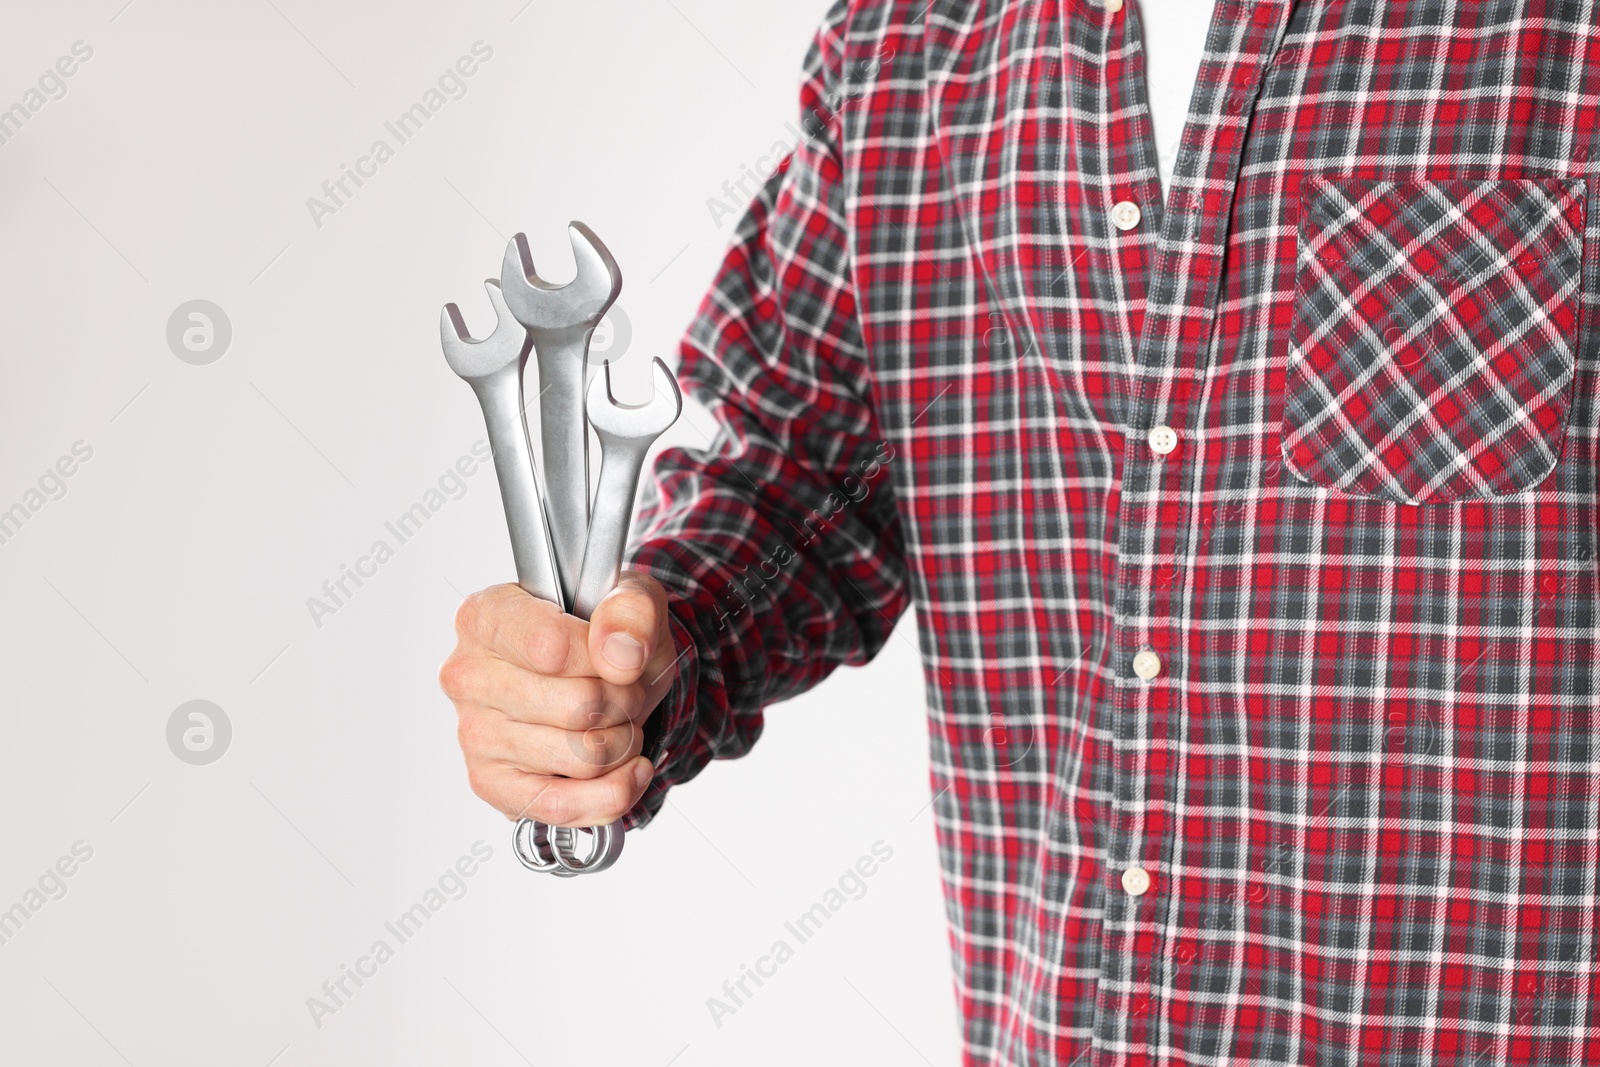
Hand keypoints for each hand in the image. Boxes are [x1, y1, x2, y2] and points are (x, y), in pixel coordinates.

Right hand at [439, 572, 679, 826]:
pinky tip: (627, 771)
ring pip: (580, 758)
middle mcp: (467, 675)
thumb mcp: (632, 601)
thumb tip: (620, 658)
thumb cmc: (602, 636)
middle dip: (626, 703)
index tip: (624, 659)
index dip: (608, 661)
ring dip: (623, 744)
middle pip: (577, 707)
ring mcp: (474, 734)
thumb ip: (631, 611)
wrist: (599, 675)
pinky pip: (559, 806)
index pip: (553, 649)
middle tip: (626, 693)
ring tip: (618, 723)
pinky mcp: (490, 783)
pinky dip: (612, 795)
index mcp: (487, 616)